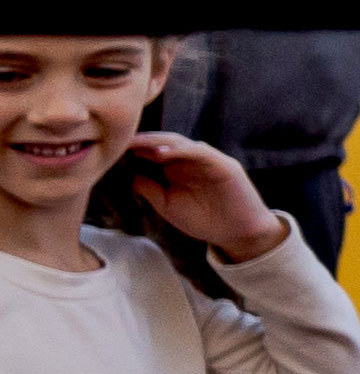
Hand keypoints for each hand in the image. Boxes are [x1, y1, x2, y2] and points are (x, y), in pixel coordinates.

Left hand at [117, 134, 288, 263]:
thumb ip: (149, 189)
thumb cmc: (203, 219)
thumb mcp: (167, 205)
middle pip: (163, 143)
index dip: (132, 149)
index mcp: (177, 168)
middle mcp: (191, 160)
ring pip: (180, 143)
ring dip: (157, 142)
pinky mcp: (223, 165)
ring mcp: (208, 160)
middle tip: (117, 140)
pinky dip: (181, 150)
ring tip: (135, 144)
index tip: (109, 149)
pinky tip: (161, 154)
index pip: (152, 151)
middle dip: (141, 141)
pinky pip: (200, 153)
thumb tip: (129, 174)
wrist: (237, 233)